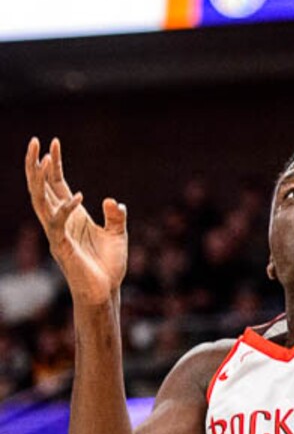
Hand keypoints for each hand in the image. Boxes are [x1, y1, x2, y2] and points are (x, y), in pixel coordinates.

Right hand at [25, 137, 127, 304]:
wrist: (106, 291)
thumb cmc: (109, 266)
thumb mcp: (118, 234)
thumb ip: (116, 216)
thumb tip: (113, 201)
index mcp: (71, 215)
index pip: (56, 184)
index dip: (53, 164)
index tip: (54, 141)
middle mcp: (59, 221)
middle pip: (40, 188)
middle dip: (35, 165)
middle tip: (35, 141)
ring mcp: (57, 234)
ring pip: (40, 202)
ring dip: (39, 181)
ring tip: (42, 159)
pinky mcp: (61, 247)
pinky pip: (57, 224)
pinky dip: (66, 209)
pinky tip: (79, 196)